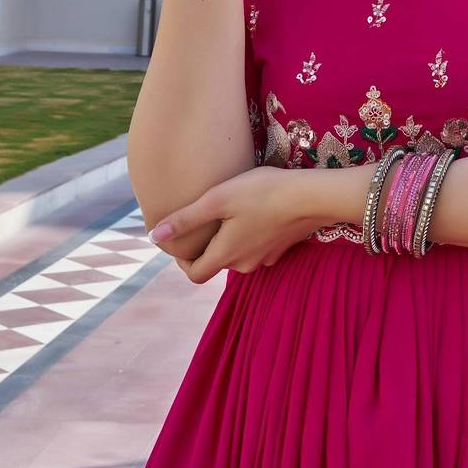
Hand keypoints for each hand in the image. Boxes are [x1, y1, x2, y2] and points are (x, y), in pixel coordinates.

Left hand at [148, 166, 320, 282]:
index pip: (195, 274)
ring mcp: (266, 257)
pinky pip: (257, 245)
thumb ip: (186, 219)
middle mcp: (245, 264)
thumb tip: (155, 236)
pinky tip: (255, 209)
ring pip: (238, 253)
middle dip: (207, 244)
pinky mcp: (282, 247)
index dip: (182, 261)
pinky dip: (250, 233)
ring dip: (230, 237)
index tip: (180, 239)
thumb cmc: (263, 193)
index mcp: (226, 255)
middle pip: (217, 262)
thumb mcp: (218, 199)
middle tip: (204, 216)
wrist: (312, 196)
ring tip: (229, 209)